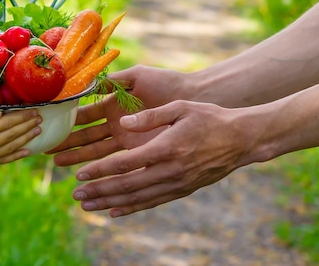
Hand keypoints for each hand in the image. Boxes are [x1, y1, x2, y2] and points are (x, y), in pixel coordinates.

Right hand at [0, 109, 41, 170]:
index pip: (7, 122)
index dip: (22, 116)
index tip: (33, 110)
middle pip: (12, 134)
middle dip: (27, 125)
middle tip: (40, 118)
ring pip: (11, 147)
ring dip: (26, 139)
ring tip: (38, 131)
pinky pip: (4, 160)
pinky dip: (17, 155)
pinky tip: (27, 151)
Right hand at [49, 65, 186, 165]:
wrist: (193, 98)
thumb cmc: (166, 83)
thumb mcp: (137, 76)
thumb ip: (112, 81)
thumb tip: (86, 83)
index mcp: (112, 104)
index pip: (84, 114)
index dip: (67, 119)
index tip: (50, 123)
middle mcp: (115, 123)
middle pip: (85, 135)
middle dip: (66, 142)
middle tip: (45, 148)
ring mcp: (125, 138)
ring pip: (95, 150)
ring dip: (76, 156)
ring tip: (58, 163)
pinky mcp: (137, 151)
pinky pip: (114, 160)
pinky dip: (99, 167)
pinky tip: (85, 174)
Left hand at [70, 100, 253, 216]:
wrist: (241, 139)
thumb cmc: (209, 117)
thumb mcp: (179, 108)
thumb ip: (149, 116)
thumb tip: (123, 122)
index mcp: (166, 148)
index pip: (125, 164)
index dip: (100, 170)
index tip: (80, 175)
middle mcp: (170, 170)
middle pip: (126, 186)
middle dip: (99, 191)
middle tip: (76, 195)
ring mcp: (176, 183)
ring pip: (137, 198)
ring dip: (110, 203)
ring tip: (88, 206)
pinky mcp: (182, 190)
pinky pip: (153, 202)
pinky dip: (132, 208)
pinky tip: (114, 211)